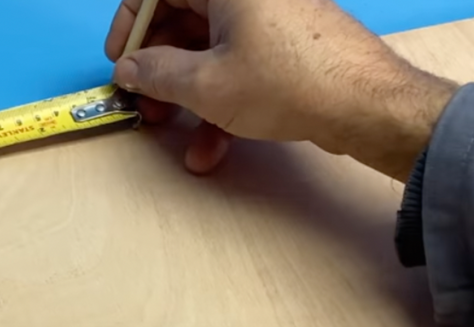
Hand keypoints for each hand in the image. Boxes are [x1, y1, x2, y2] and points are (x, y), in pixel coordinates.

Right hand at [105, 0, 458, 178]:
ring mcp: (271, 18)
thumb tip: (129, 70)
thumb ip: (155, 73)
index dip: (131, 25)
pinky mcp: (288, 47)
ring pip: (210, 50)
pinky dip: (220, 101)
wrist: (366, 105)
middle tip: (144, 101)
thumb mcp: (204, 84)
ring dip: (186, 94)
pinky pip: (239, 66)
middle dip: (158, 67)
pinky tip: (212, 146)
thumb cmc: (287, 82)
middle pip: (184, 20)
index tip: (122, 61)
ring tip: (172, 130)